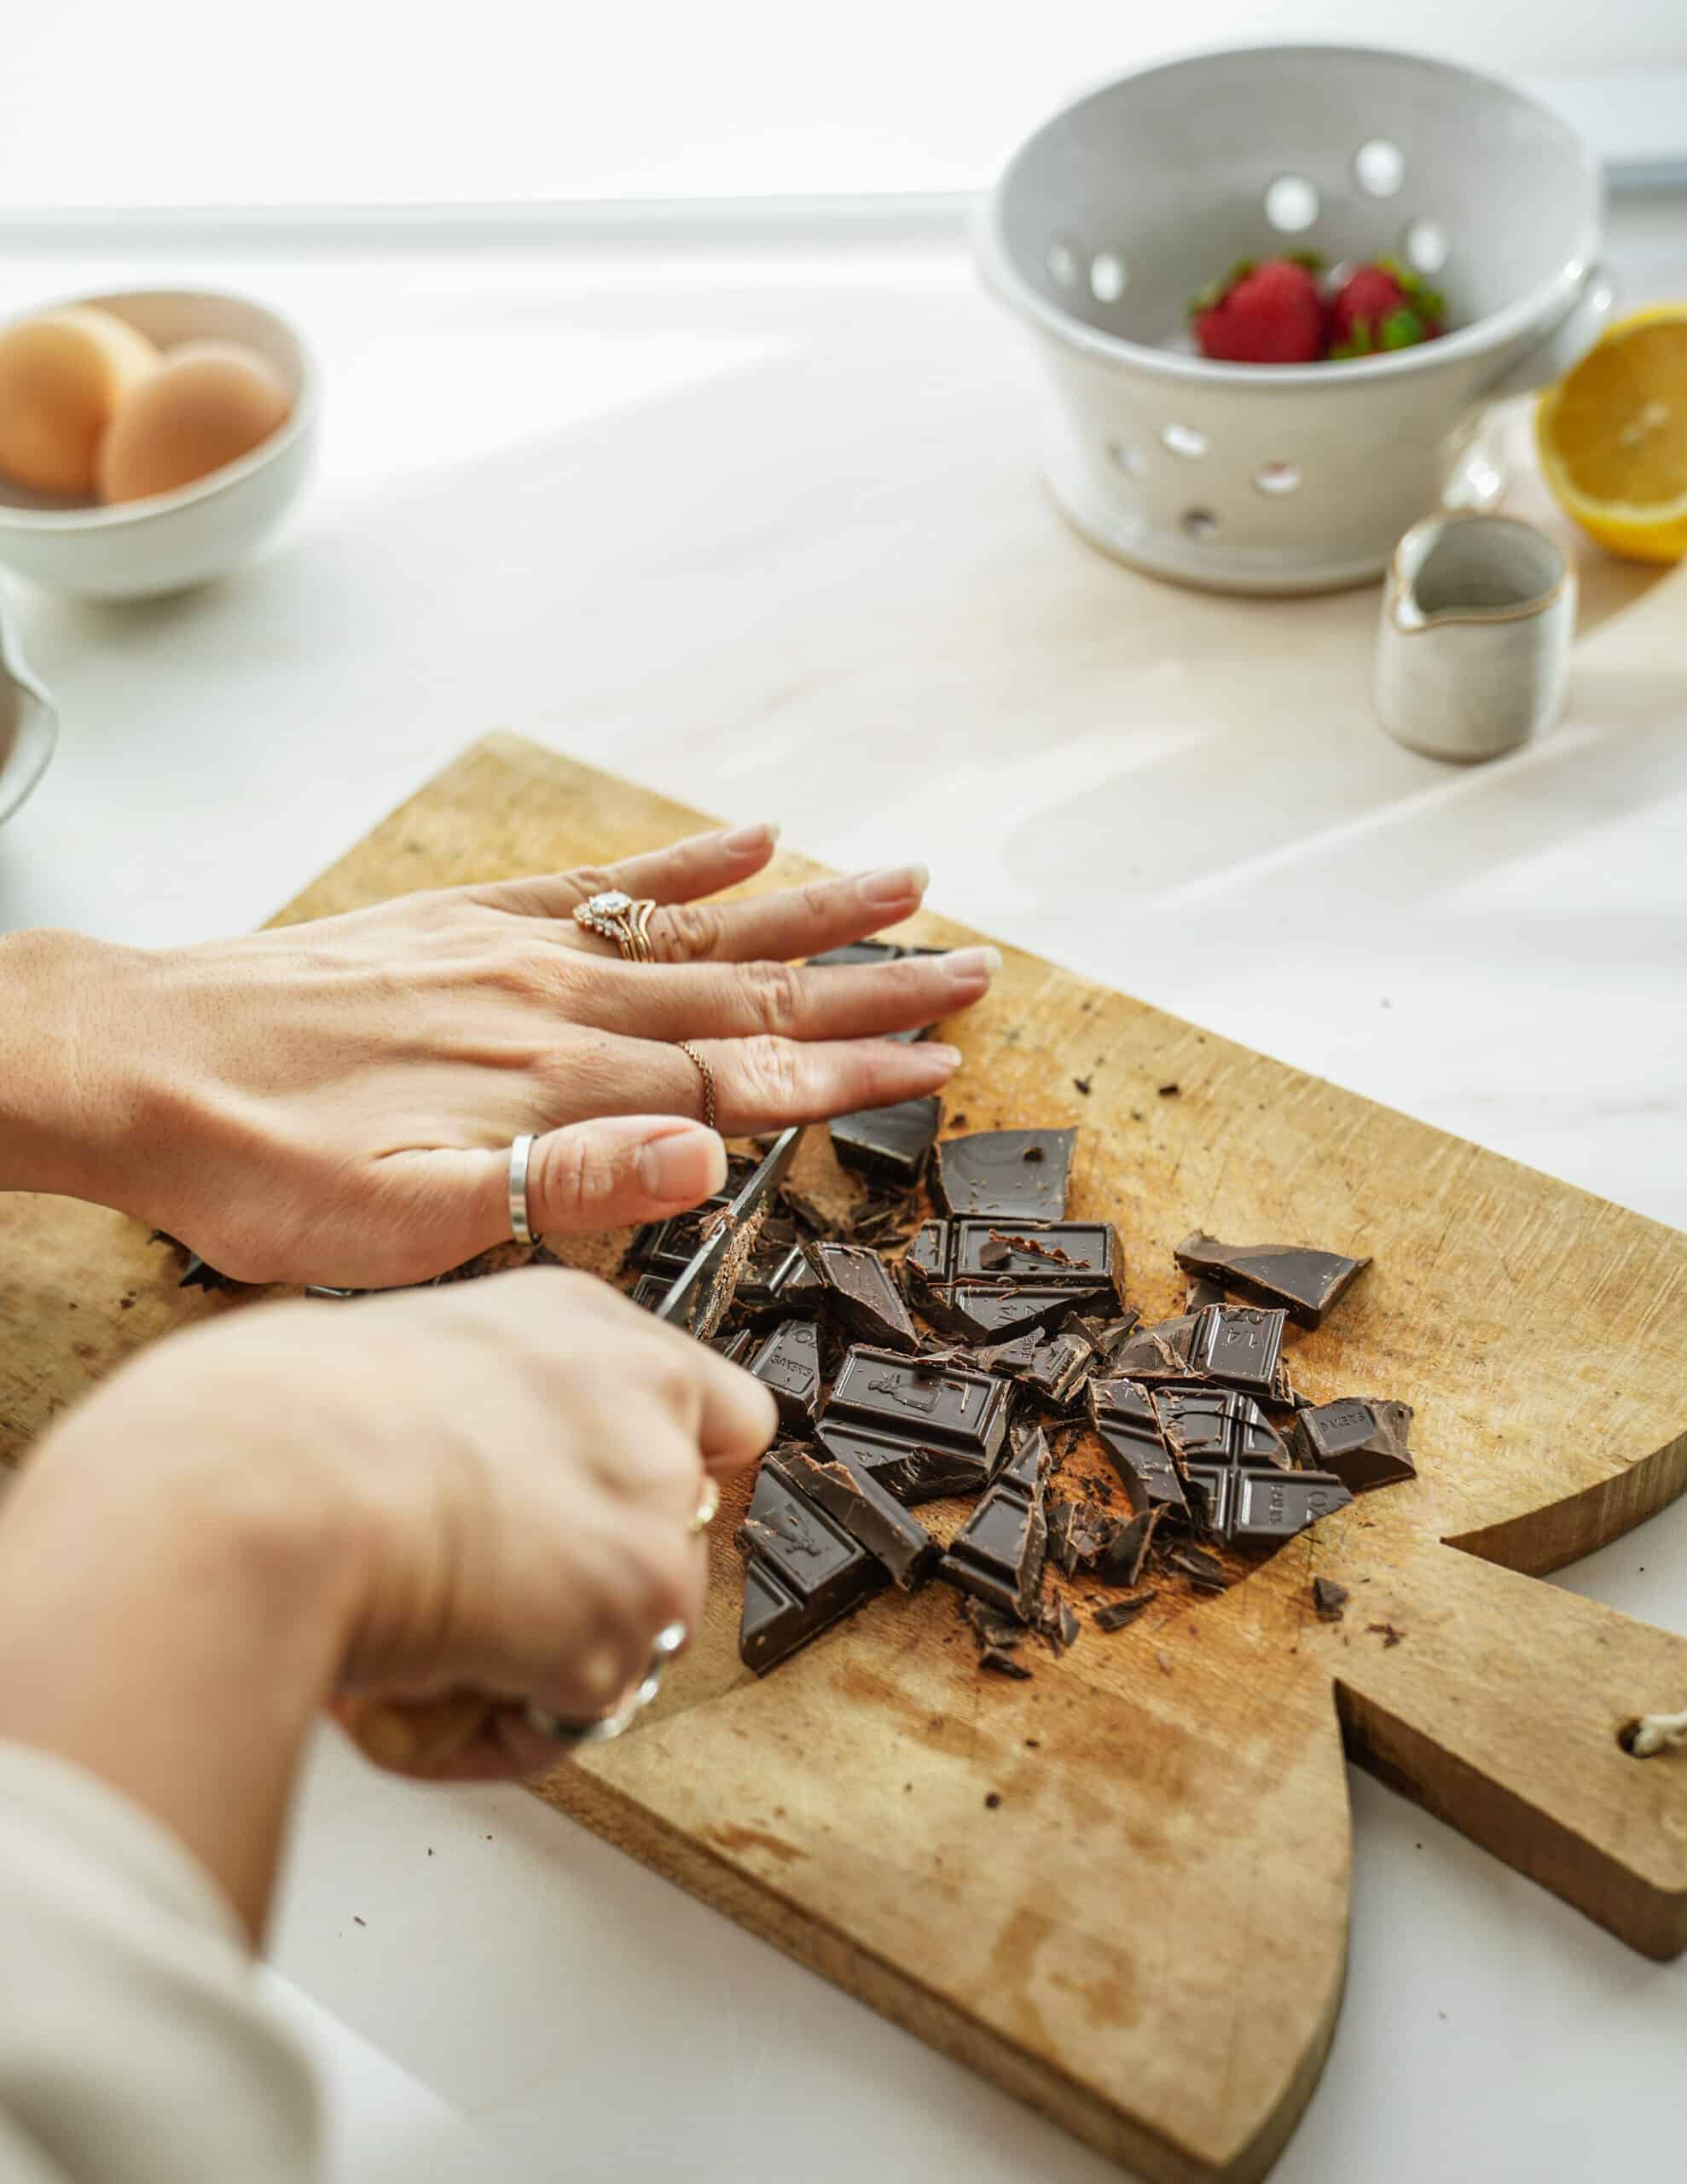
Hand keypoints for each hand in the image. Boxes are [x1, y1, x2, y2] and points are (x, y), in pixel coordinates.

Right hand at [0, 1270, 775, 1936]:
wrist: (259, 1481)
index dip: (665, 1476)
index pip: (711, 1401)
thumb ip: (477, 1406)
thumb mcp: (399, 1356)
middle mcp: (640, 1396)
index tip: (612, 1519)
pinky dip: (511, 1727)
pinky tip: (424, 1700)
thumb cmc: (273, 1417)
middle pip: (680, 1525)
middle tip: (493, 1607)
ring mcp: (652, 1502)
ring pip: (635, 1624)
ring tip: (428, 1657)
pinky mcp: (635, 1607)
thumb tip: (446, 1463)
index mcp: (578, 1321)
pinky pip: (584, 1710)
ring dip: (550, 1660)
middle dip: (597, 1581)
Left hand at [1, 824, 992, 1286]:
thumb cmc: (255, 1166)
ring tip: (906, 884)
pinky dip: (685, 862)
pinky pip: (602, 884)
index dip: (849, 1073)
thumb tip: (703, 1152)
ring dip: (810, 910)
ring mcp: (517, 951)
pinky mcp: (470, 922)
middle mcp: (557, 1002)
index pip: (741, 1077)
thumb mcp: (398, 1222)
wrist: (132, 1065)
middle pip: (747, 992)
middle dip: (869, 988)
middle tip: (973, 970)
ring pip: (697, 928)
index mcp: (556, 1085)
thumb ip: (563, 1185)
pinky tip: (751, 836)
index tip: (938, 1064)